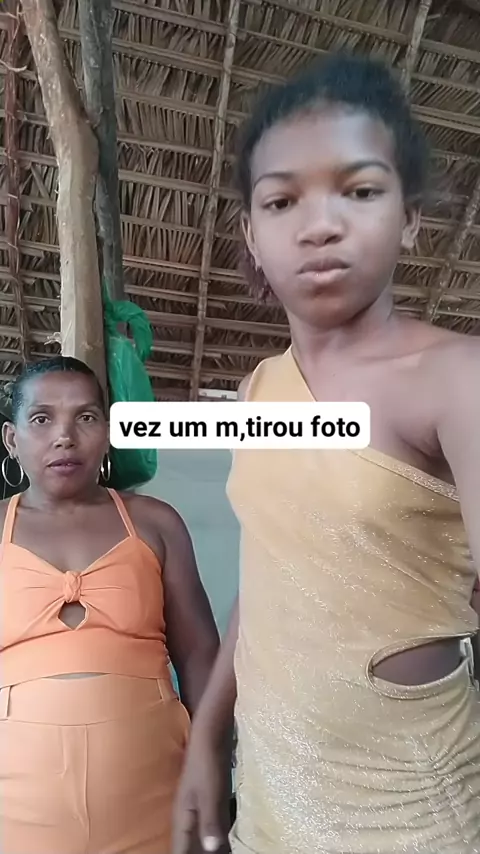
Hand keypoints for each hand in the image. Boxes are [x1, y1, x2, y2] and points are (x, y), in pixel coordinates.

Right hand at [172, 730, 231, 853]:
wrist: (209, 734)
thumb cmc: (206, 762)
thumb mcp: (208, 793)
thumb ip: (209, 822)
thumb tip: (211, 849)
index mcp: (182, 816)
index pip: (179, 849)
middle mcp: (188, 815)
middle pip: (189, 845)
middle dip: (196, 853)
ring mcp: (198, 807)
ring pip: (200, 836)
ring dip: (207, 847)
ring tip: (221, 853)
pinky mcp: (210, 800)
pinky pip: (210, 825)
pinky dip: (216, 836)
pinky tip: (225, 841)